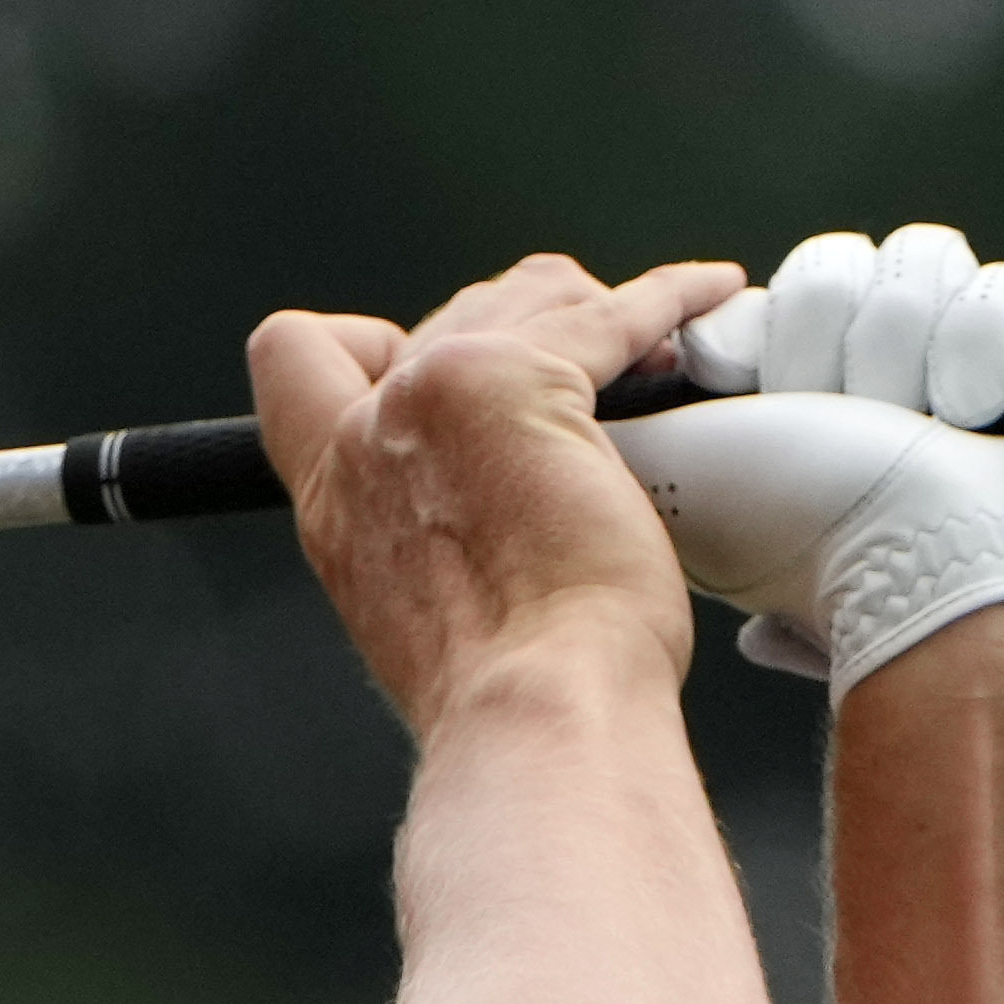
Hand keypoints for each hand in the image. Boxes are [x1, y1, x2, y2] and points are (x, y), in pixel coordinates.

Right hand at [249, 248, 738, 734]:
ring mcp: (435, 397)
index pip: (296, 358)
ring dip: (584, 310)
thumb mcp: (420, 608)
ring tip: (647, 342)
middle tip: (585, 372)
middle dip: (512, 329)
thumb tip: (487, 515)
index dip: (368, 346)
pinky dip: (668, 298)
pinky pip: (612, 315)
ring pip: (520, 300)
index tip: (435, 373)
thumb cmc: (507, 695)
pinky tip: (707, 294)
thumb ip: (427, 535)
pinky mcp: (525, 382)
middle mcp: (367, 436)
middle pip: (434, 319)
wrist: (538, 709)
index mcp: (333, 496)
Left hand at [610, 221, 1003, 694]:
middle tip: (829, 418)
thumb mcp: (673, 465)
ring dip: (897, 353)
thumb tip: (619, 350)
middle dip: (821, 346)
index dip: (754, 332)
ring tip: (907, 422)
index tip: (735, 380)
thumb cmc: (798, 530)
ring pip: (914, 265)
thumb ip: (630, 405)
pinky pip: (995, 289)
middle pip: (832, 267)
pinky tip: (971, 410)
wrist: (938, 583)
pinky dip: (977, 348)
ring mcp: (944, 359)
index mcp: (774, 395)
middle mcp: (855, 371)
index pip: (763, 290)